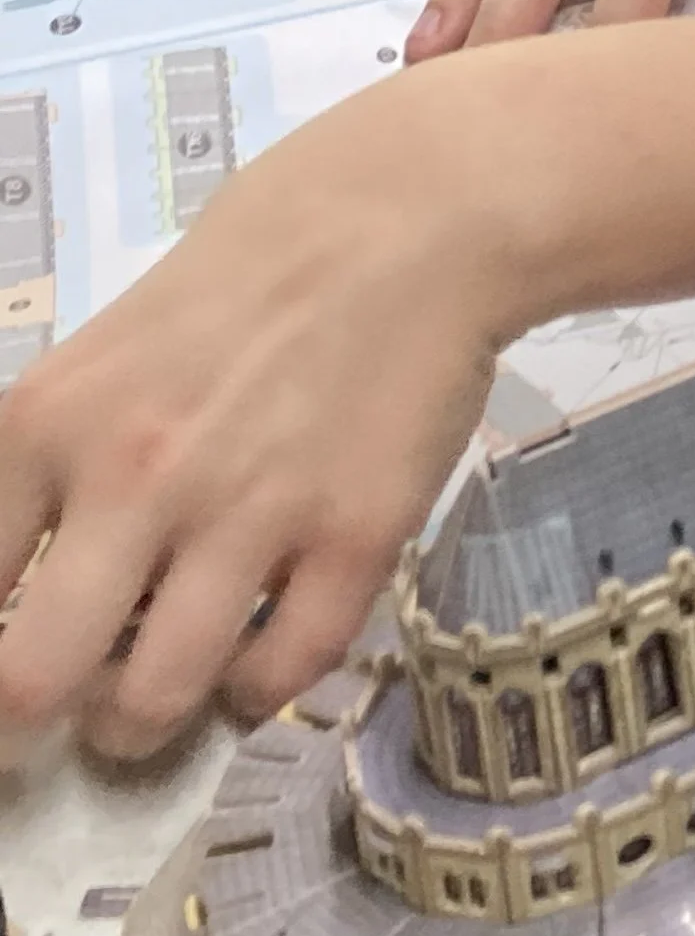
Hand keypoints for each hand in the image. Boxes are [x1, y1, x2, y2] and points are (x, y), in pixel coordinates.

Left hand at [0, 67, 509, 754]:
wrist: (411, 216)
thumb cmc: (250, 274)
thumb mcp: (103, 355)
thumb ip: (53, 468)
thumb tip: (25, 592)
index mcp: (49, 422)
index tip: (5, 666)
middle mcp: (135, 477)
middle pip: (33, 680)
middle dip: (40, 719)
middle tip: (70, 702)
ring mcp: (248, 512)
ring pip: (155, 699)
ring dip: (146, 716)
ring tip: (160, 691)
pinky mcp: (354, 537)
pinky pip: (284, 673)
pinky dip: (258, 688)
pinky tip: (257, 656)